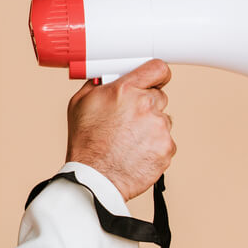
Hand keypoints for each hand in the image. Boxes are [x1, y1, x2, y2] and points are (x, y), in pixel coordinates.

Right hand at [66, 59, 176, 201]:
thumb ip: (99, 84)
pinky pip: (166, 141)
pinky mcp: (167, 147)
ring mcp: (159, 127)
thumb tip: (109, 76)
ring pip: (162, 120)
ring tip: (129, 140)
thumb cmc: (85, 144)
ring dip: (150, 127)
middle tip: (129, 120)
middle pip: (159, 96)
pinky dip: (154, 146)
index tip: (155, 79)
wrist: (94, 178)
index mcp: (125, 90)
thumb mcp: (80, 103)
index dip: (157, 74)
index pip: (157, 68)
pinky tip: (136, 152)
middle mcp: (145, 105)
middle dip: (146, 105)